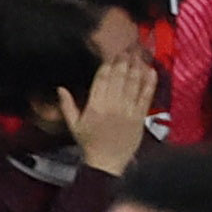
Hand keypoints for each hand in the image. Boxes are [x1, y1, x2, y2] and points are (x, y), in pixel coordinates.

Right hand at [65, 46, 157, 175]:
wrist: (106, 164)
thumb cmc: (89, 144)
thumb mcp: (74, 126)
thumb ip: (67, 105)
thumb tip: (60, 88)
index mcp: (94, 105)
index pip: (102, 78)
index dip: (108, 63)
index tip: (113, 52)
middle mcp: (111, 105)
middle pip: (118, 76)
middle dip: (124, 60)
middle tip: (129, 47)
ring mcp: (127, 111)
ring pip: (133, 83)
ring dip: (136, 66)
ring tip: (139, 53)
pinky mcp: (139, 117)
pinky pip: (145, 96)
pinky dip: (149, 82)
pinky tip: (151, 70)